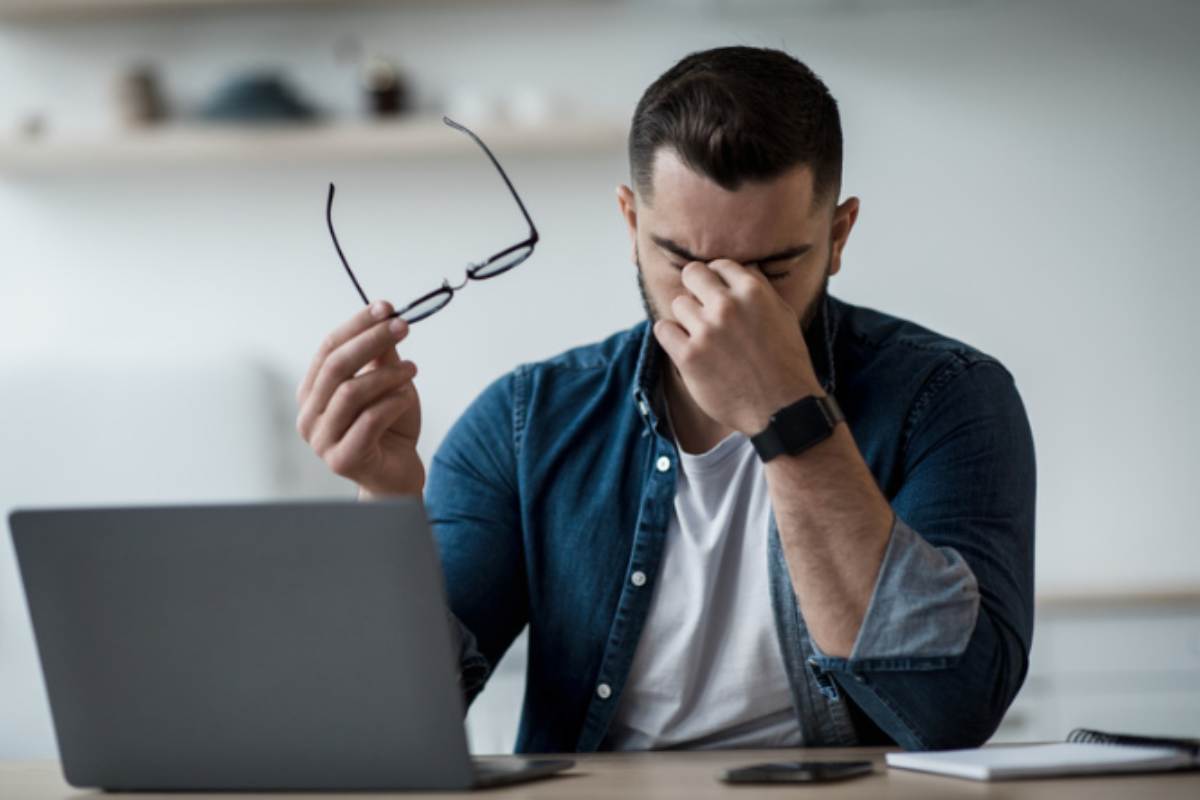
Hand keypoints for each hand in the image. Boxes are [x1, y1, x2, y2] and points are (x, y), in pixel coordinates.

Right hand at [295, 301, 423, 496]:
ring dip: (387, 375)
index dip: (356, 325)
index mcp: (313, 391)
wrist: (397, 474)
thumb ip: (380, 355)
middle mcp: (309, 415)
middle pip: (336, 366)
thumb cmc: (390, 427)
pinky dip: (393, 403)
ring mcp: (321, 440)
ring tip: (413, 369)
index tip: (386, 307)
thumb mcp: (387, 384)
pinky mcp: (342, 459)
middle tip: (403, 326)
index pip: (328, 348)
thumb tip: (384, 315)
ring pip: (351, 392)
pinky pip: (369, 420)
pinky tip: (407, 397)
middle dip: (371, 340)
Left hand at [653, 260, 821, 434]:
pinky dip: (670, 336)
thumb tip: (744, 267)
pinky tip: (684, 346)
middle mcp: (727, 306)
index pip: (720, 265)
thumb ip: (761, 289)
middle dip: (696, 288)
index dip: (717, 279)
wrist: (782, 409)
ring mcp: (706, 331)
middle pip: (692, 274)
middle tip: (702, 308)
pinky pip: (663, 329)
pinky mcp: (689, 356)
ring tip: (702, 336)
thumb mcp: (783, 316)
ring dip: (686, 318)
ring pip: (678, 303)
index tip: (718, 294)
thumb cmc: (786, 364)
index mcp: (753, 292)